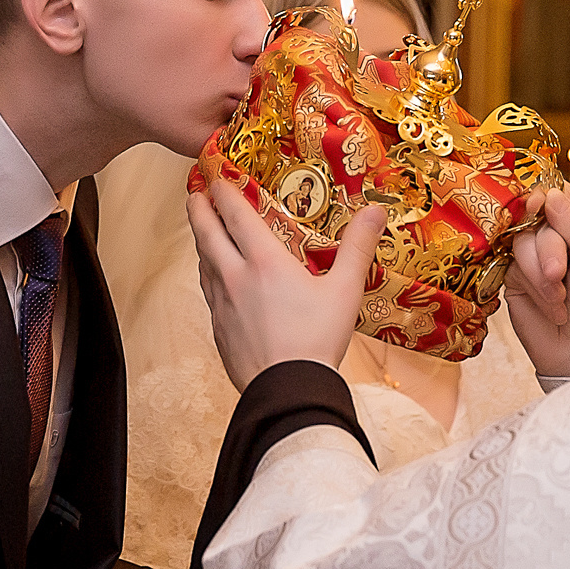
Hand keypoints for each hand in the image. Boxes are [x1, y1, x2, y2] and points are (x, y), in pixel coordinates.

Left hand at [187, 179, 386, 390]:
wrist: (288, 391)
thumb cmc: (317, 341)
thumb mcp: (345, 290)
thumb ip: (357, 247)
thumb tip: (374, 211)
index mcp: (264, 262)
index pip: (236, 215)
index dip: (224, 192)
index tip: (217, 178)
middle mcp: (235, 277)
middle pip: (207, 234)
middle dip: (199, 210)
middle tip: (195, 194)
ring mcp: (222, 305)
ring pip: (203, 264)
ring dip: (201, 242)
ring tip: (204, 232)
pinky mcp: (219, 329)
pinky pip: (208, 293)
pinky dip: (208, 276)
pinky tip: (215, 280)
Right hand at [503, 183, 569, 378]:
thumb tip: (551, 195)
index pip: (560, 193)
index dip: (546, 196)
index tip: (538, 206)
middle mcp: (557, 233)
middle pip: (536, 217)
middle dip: (548, 250)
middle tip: (559, 275)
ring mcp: (532, 252)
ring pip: (520, 242)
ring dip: (540, 274)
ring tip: (559, 299)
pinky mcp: (514, 273)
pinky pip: (510, 265)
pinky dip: (531, 285)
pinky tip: (548, 303)